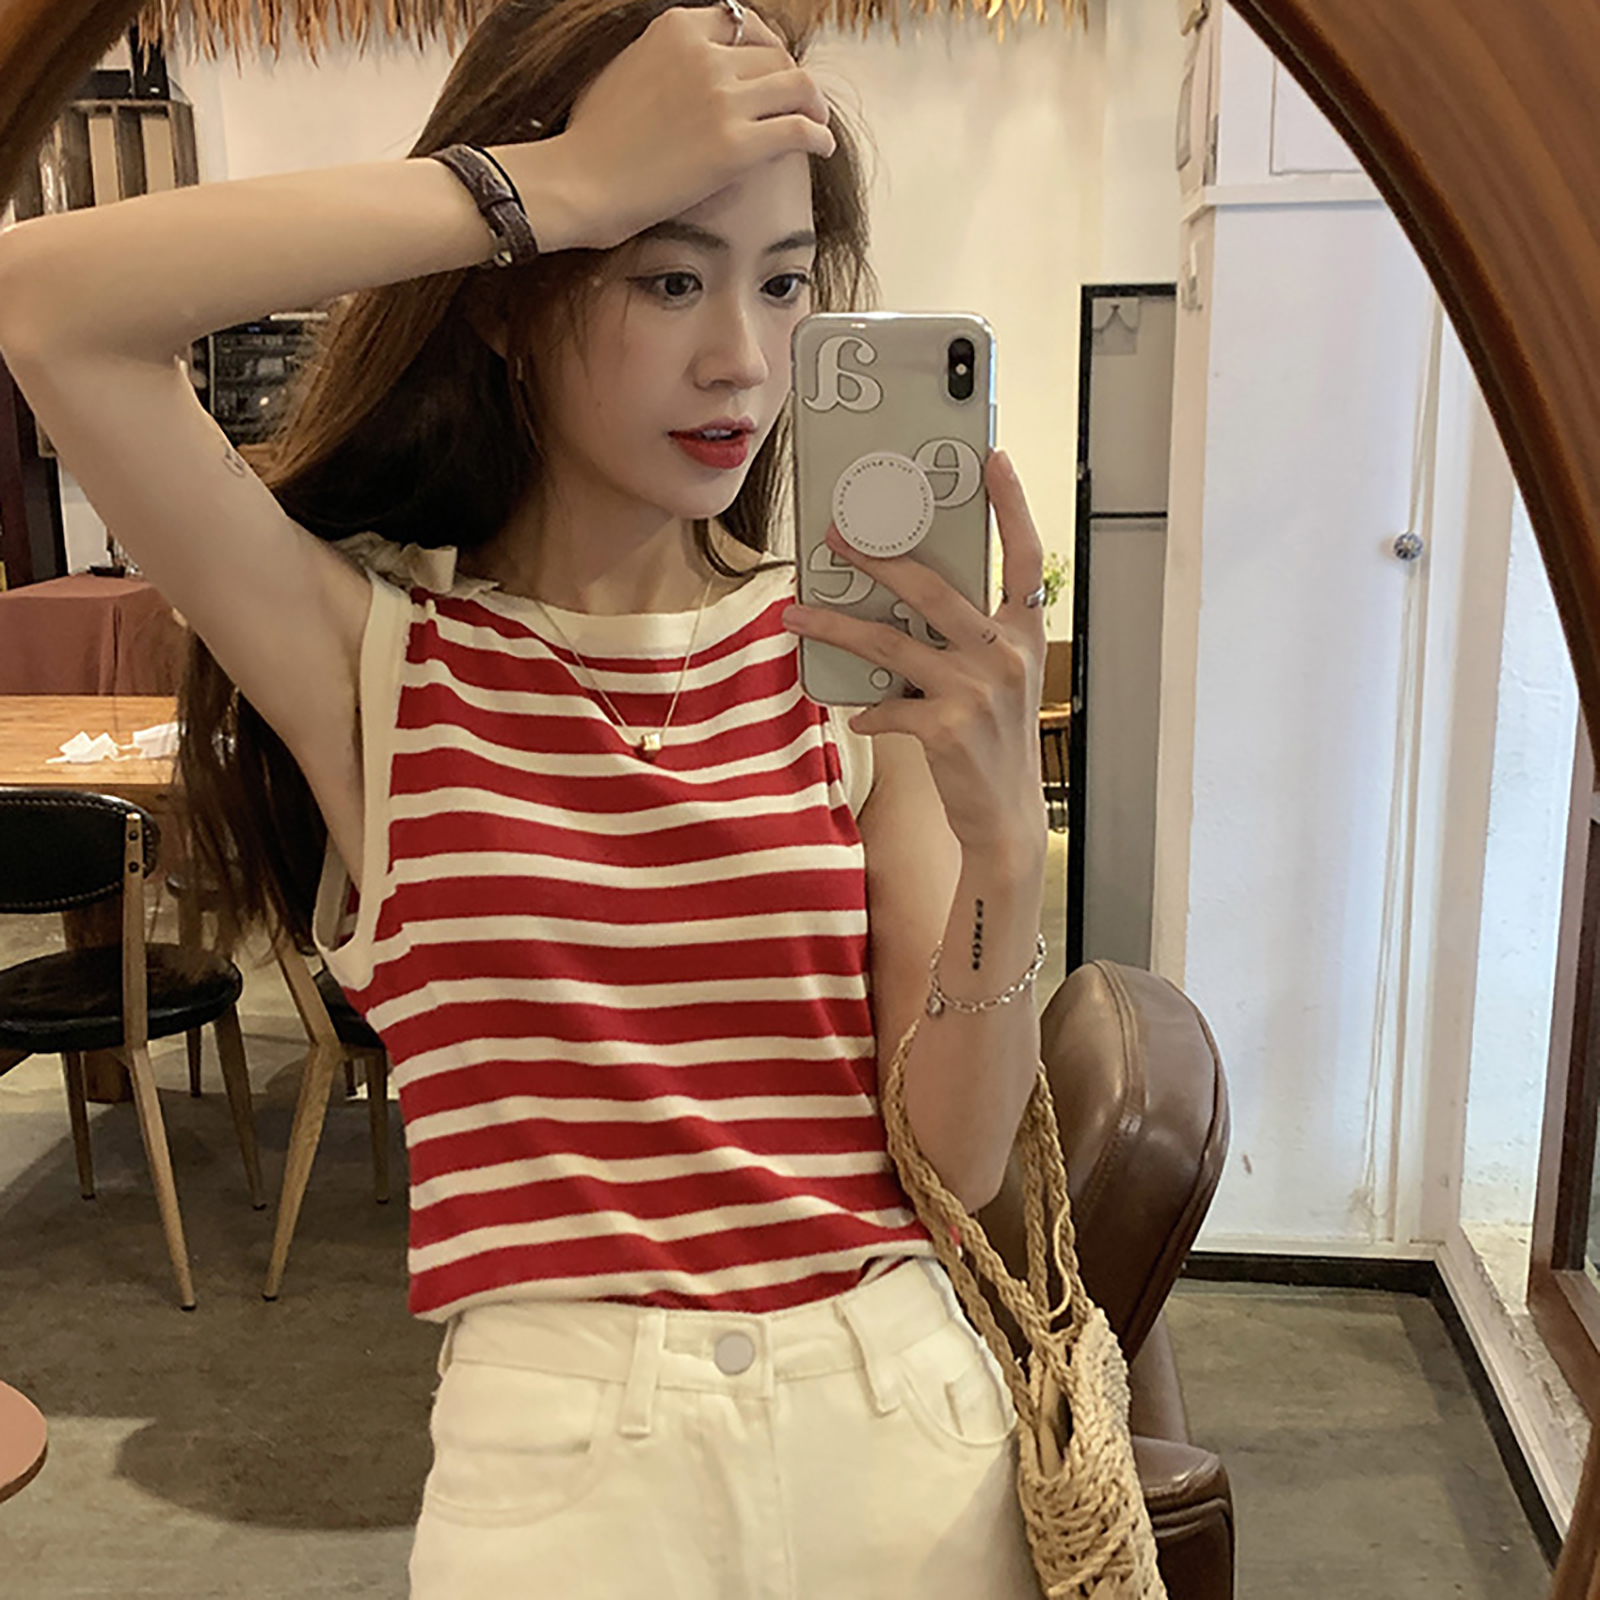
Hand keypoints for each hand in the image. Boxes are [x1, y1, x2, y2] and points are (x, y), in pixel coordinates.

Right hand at [537, 5, 835, 250]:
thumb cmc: (591, 141)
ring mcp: (722, 98)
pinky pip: (799, 130)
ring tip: (819, 123)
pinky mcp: (735, 145)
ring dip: (815, 106)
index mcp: (676, 29)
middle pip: (774, 56)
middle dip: (793, 80)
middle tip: (802, 103)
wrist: (579, 182)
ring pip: (796, 87)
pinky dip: (819, 136)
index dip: (766, 47)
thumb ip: (660, 58)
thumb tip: (680, 67)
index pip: (742, 22)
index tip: (772, 70)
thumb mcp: (622, 70)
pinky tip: (822, 147)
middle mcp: (704, 54)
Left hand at [781, 451, 1049, 857]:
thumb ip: (967, 641)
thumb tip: (903, 608)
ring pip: (890, 641)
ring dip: (836, 625)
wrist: (1005, 817)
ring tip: (798, 614)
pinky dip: (866, 707)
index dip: (1012, 504)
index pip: (1024, 556)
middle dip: (876, 559)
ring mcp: (977, 690)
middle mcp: (1006, 654)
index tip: (993, 461)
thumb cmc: (997, 745)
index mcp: (1025, 633)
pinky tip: (856, 710)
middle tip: (836, 539)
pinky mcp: (946, 726)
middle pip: (932, 589)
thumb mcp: (998, 683)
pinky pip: (886, 702)